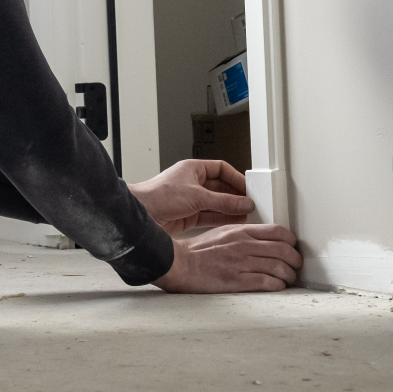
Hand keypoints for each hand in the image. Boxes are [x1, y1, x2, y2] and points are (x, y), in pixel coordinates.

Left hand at [130, 159, 255, 235]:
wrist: (141, 215)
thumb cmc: (158, 196)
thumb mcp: (197, 196)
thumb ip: (223, 201)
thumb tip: (244, 203)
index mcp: (193, 169)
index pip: (221, 169)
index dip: (236, 178)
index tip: (249, 188)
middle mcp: (192, 184)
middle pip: (221, 188)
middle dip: (235, 196)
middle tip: (251, 203)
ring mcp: (191, 201)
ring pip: (217, 204)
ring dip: (231, 209)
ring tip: (247, 215)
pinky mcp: (189, 217)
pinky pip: (210, 217)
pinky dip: (222, 219)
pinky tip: (235, 222)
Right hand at [152, 224, 301, 292]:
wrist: (180, 264)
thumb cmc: (198, 251)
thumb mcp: (222, 232)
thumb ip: (243, 233)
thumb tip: (263, 238)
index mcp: (241, 231)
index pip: (278, 231)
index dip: (291, 241)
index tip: (292, 248)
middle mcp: (245, 245)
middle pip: (284, 250)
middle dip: (295, 260)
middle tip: (295, 266)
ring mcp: (242, 263)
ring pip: (279, 267)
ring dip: (288, 275)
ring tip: (287, 279)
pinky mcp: (238, 281)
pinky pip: (267, 282)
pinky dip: (277, 285)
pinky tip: (276, 286)